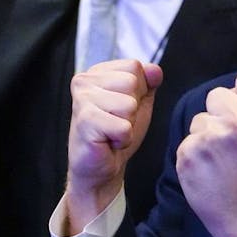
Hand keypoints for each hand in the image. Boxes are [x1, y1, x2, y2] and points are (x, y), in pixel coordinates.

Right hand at [65, 59, 162, 233]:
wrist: (100, 169)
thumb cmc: (116, 134)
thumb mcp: (139, 103)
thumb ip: (148, 82)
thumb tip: (155, 70)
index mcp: (97, 72)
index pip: (135, 66)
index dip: (139, 91)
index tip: (122, 107)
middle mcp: (84, 80)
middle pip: (132, 82)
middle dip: (133, 109)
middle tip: (116, 122)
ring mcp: (82, 99)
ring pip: (129, 105)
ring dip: (127, 125)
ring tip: (111, 132)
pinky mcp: (85, 121)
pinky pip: (123, 127)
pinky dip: (122, 139)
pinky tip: (107, 142)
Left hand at [176, 72, 236, 236]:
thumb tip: (236, 91)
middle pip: (216, 94)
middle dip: (220, 112)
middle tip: (230, 136)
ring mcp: (208, 138)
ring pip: (199, 119)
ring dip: (206, 134)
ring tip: (221, 158)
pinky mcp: (187, 154)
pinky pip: (187, 141)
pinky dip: (195, 153)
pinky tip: (209, 169)